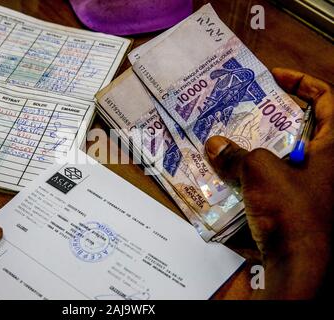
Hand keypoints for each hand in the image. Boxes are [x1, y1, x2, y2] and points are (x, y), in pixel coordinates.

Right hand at [205, 68, 332, 298]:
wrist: (302, 267)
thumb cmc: (293, 211)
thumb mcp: (261, 172)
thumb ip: (237, 154)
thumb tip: (214, 144)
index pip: (327, 100)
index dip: (302, 82)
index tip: (273, 77)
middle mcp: (329, 165)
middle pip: (303, 128)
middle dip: (271, 117)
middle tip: (242, 112)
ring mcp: (315, 188)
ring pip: (285, 157)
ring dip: (258, 148)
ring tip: (230, 142)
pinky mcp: (300, 208)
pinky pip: (276, 182)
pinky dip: (256, 176)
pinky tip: (231, 177)